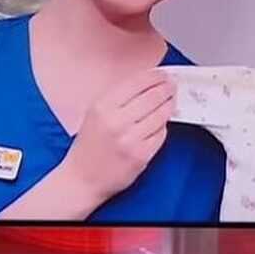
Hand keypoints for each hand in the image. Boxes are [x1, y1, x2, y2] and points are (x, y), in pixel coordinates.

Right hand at [60, 70, 175, 203]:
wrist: (82, 179)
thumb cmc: (88, 147)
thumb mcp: (94, 114)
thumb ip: (116, 99)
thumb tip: (145, 83)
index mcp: (103, 107)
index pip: (136, 83)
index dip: (154, 77)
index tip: (163, 75)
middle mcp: (116, 122)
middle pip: (152, 97)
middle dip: (166, 89)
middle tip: (172, 86)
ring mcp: (130, 140)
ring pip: (160, 115)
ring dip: (169, 106)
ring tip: (171, 102)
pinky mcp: (141, 156)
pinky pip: (160, 135)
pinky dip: (163, 127)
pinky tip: (161, 123)